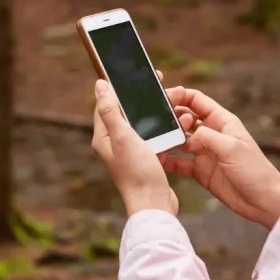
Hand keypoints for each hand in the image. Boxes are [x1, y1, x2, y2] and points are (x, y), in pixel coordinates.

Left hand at [91, 79, 177, 217]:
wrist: (154, 205)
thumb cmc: (136, 172)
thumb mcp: (122, 137)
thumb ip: (110, 110)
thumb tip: (99, 85)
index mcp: (104, 137)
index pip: (107, 104)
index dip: (119, 88)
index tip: (135, 74)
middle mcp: (115, 143)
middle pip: (128, 111)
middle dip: (143, 98)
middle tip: (160, 84)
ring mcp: (131, 151)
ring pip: (145, 122)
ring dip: (159, 112)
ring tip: (175, 102)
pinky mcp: (146, 157)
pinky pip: (156, 135)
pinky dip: (166, 127)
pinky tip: (180, 123)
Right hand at [162, 87, 279, 229]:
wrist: (264, 202)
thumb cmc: (255, 171)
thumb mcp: (231, 148)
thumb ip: (207, 136)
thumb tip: (185, 133)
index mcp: (222, 121)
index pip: (196, 100)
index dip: (179, 95)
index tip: (163, 98)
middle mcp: (212, 134)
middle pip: (184, 118)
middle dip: (168, 118)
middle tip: (154, 123)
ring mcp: (205, 152)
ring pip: (179, 140)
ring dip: (166, 140)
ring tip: (152, 142)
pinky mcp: (200, 170)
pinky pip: (179, 162)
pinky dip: (168, 161)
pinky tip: (157, 161)